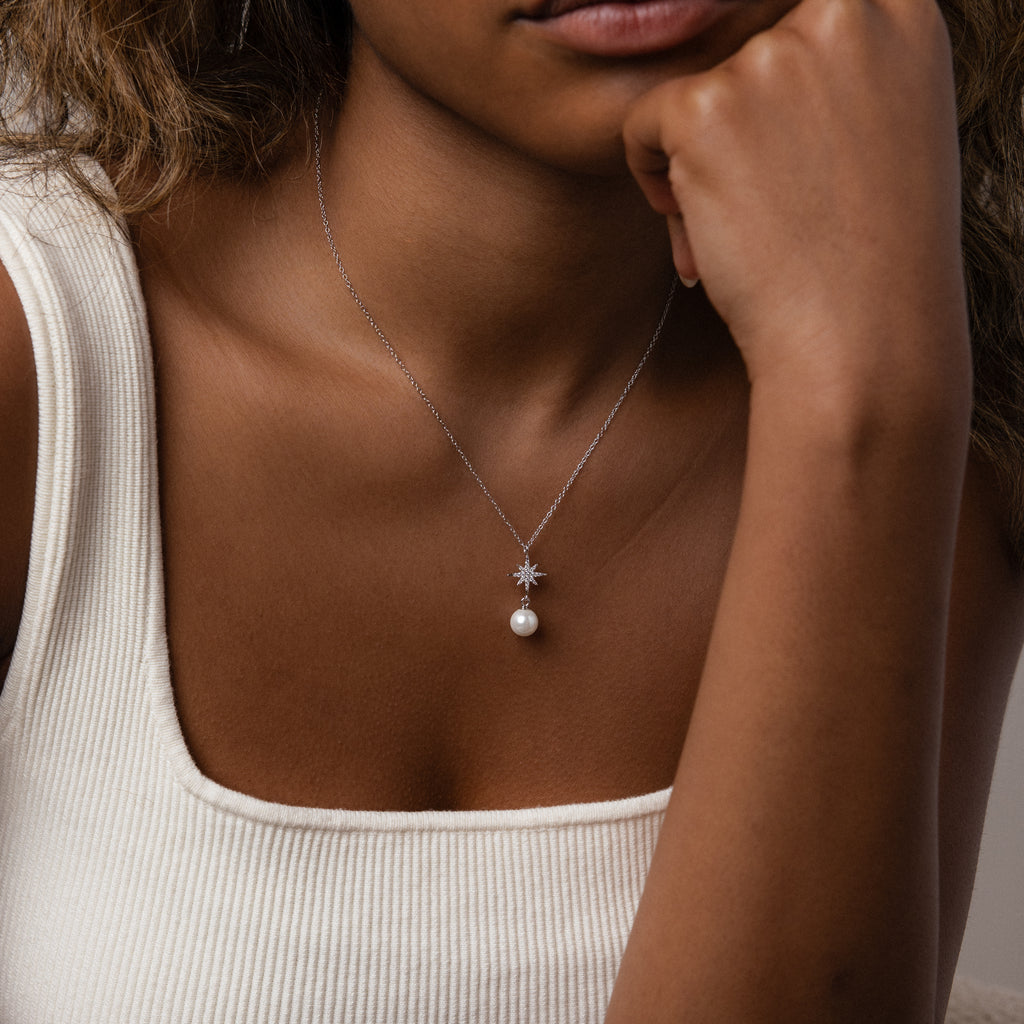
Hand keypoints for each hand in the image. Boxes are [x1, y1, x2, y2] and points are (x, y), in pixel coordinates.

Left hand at [624, 0, 968, 393]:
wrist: (861, 339)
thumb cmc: (871, 251)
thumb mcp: (886, 124)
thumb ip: (836, 65)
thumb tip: (755, 55)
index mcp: (896, 7)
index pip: (793, 14)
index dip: (774, 86)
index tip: (783, 144)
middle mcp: (841, 11)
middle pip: (738, 53)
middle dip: (738, 123)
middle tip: (779, 197)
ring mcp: (771, 58)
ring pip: (693, 95)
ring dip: (701, 160)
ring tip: (754, 228)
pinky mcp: (705, 109)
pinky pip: (642, 126)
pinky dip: (655, 178)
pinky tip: (708, 230)